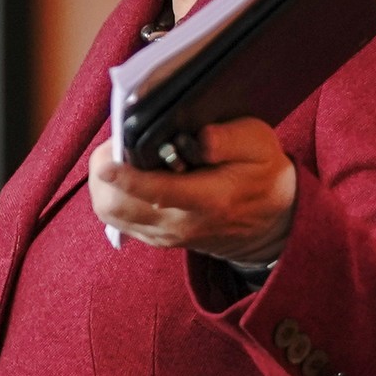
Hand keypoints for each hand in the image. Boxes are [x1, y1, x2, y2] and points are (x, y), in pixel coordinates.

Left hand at [89, 118, 295, 263]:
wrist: (271, 223)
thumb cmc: (261, 174)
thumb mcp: (259, 145)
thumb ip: (229, 139)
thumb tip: (198, 137)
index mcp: (208, 200)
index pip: (157, 193)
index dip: (126, 177)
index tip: (106, 163)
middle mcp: (181, 224)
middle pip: (118, 206)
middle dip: (104, 173)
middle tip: (116, 143)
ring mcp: (165, 235)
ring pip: (111, 214)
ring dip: (104, 184)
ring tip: (118, 156)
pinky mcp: (156, 238)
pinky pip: (118, 219)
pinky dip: (111, 194)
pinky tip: (125, 173)